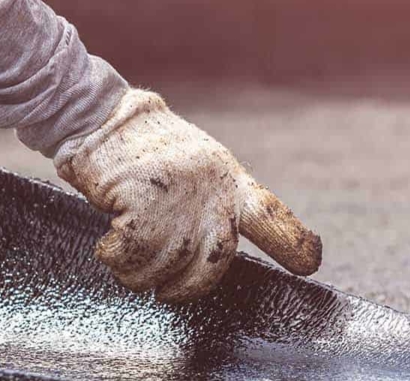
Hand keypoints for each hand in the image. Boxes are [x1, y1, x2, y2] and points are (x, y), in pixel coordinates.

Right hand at [54, 89, 321, 302]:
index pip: (269, 214)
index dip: (292, 242)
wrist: (100, 117)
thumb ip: (210, 205)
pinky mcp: (141, 196)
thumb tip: (210, 254)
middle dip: (188, 287)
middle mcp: (209, 186)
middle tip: (165, 292)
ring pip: (165, 264)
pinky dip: (114, 258)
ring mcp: (178, 192)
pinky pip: (131, 253)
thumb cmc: (141, 153)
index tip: (309, 263)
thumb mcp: (192, 170)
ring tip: (122, 258)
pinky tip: (106, 245)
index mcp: (227, 179)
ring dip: (138, 273)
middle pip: (216, 260)